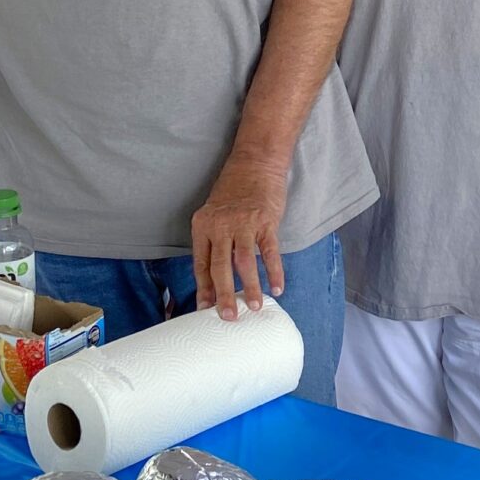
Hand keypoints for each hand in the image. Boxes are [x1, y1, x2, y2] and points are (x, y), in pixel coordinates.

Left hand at [191, 159, 287, 319]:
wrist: (255, 161)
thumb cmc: (234, 190)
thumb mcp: (214, 212)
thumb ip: (214, 241)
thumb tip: (217, 276)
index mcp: (203, 224)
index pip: (201, 263)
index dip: (204, 288)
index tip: (205, 308)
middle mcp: (220, 225)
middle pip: (220, 266)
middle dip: (224, 295)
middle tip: (229, 317)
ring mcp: (244, 223)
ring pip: (244, 262)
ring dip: (250, 287)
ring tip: (255, 306)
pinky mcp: (266, 221)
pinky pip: (269, 251)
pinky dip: (274, 271)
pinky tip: (277, 287)